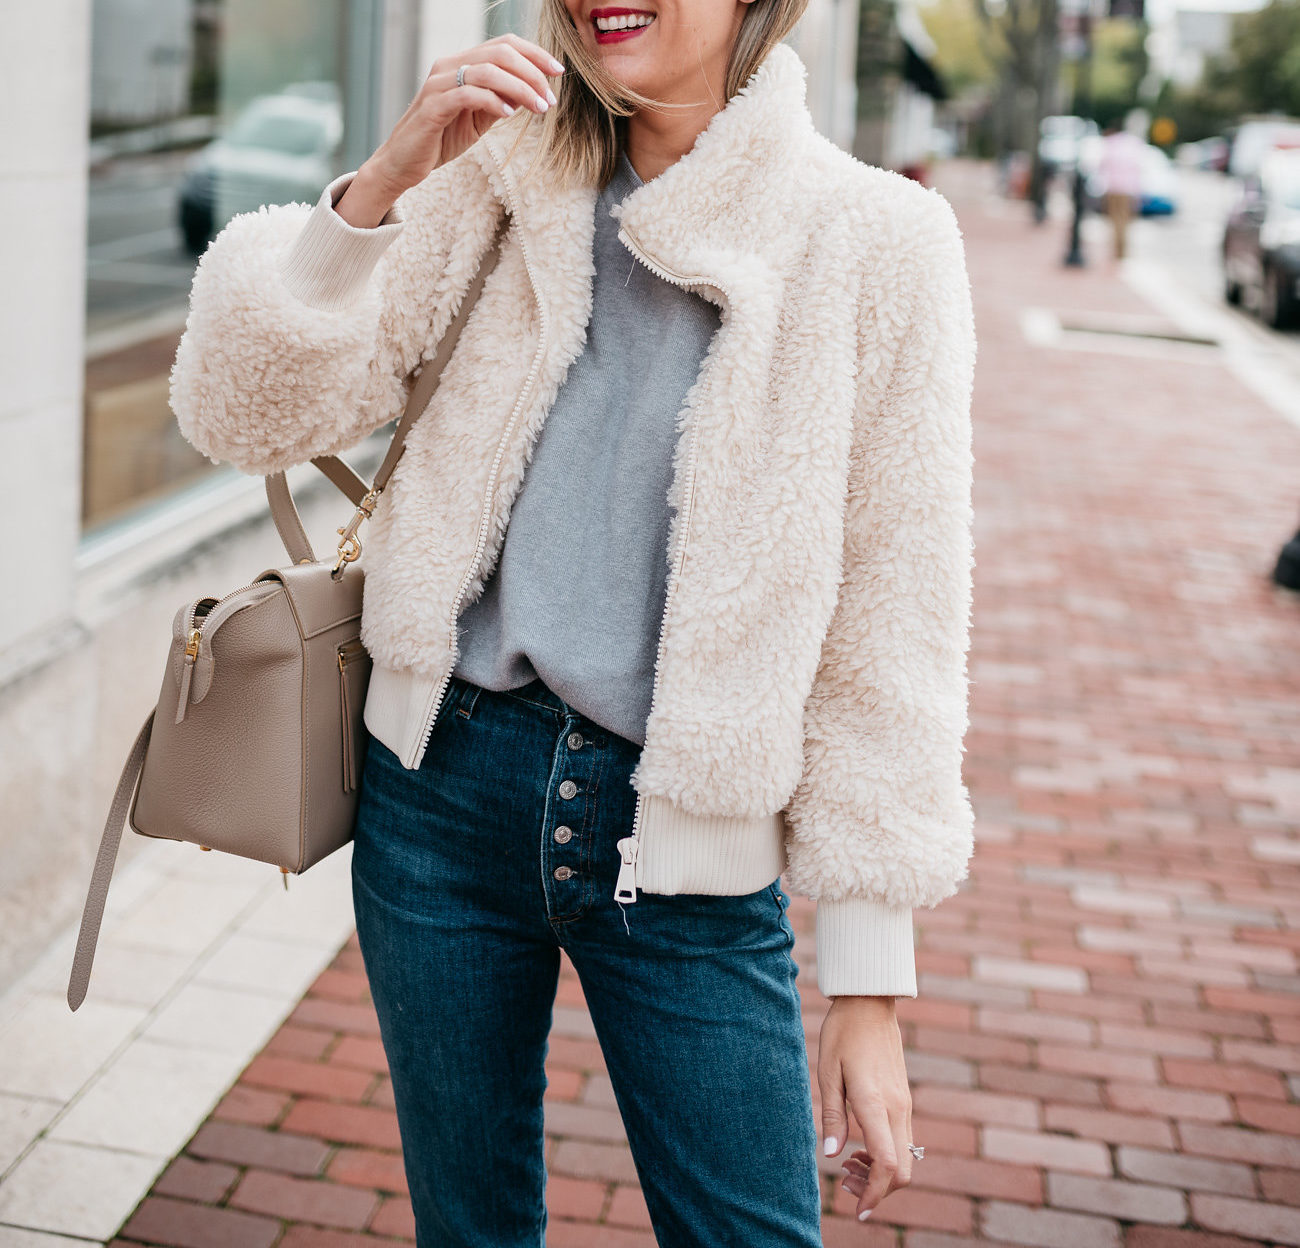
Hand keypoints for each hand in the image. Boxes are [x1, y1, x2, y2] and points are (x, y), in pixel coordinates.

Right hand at [357, 34, 566, 208]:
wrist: (404, 163)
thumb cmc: (441, 139)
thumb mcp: (479, 119)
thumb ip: (501, 102)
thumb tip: (532, 93)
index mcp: (462, 64)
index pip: (503, 45)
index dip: (534, 54)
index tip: (558, 73)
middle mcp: (449, 66)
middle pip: (499, 52)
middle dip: (532, 72)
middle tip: (550, 98)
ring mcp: (439, 84)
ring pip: (487, 70)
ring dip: (520, 88)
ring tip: (539, 108)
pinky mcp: (433, 106)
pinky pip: (469, 94)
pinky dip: (494, 102)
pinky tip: (510, 115)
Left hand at [818, 995, 913, 1221]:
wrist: (870, 1003)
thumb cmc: (843, 1033)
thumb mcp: (828, 1071)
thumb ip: (833, 1115)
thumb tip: (832, 1156)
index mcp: (875, 1102)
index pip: (887, 1163)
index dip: (875, 1194)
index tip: (859, 1212)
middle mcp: (897, 1107)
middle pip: (901, 1170)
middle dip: (877, 1190)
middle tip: (846, 1187)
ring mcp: (904, 1103)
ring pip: (905, 1158)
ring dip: (880, 1173)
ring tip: (848, 1169)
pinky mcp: (904, 1098)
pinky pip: (902, 1140)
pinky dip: (885, 1155)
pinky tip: (860, 1149)